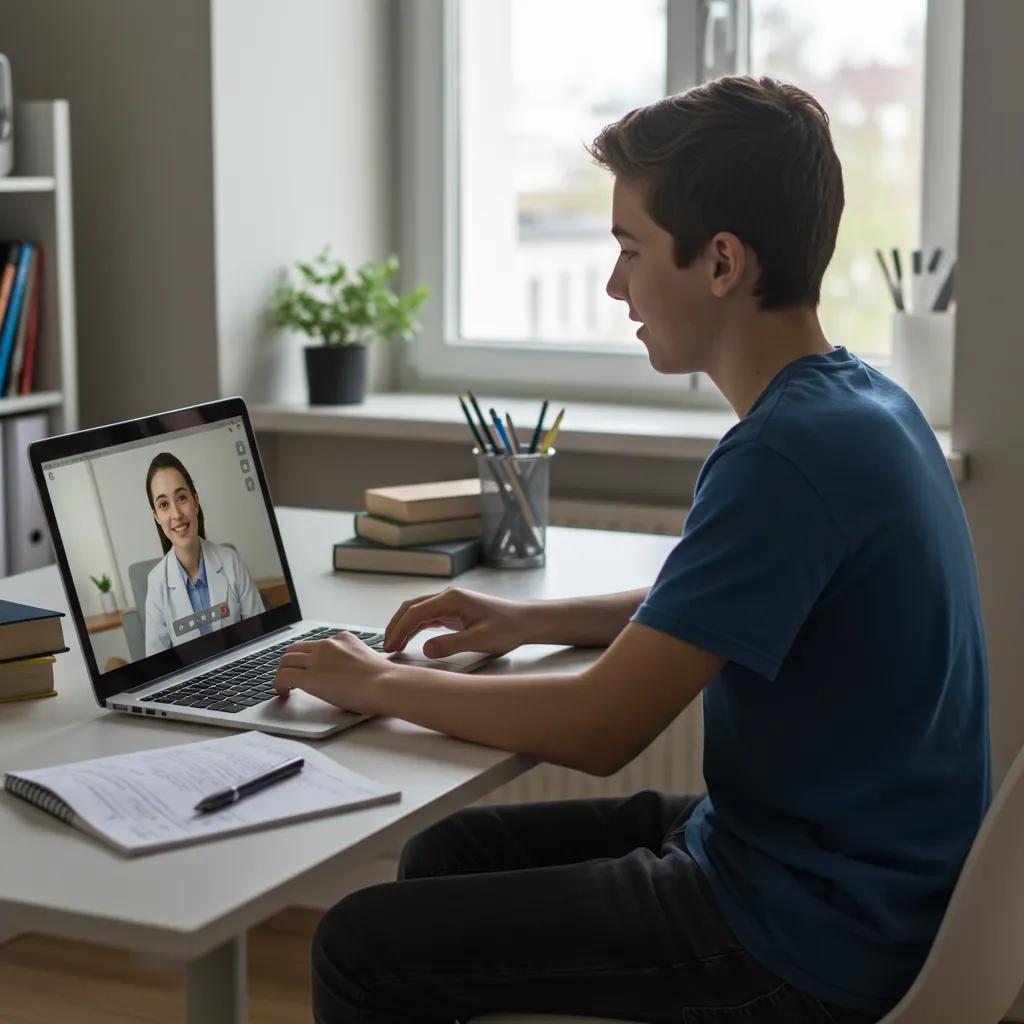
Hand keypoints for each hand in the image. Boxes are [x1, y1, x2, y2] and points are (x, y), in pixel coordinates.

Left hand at [274, 631, 392, 713]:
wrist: (385, 684)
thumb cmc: (384, 680)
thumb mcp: (366, 660)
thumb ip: (351, 662)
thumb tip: (346, 677)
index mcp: (343, 639)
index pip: (316, 644)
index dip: (308, 657)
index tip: (308, 667)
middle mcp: (327, 645)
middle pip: (295, 648)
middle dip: (290, 662)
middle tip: (290, 676)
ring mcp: (317, 659)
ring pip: (286, 660)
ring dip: (282, 673)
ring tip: (284, 687)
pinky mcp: (310, 677)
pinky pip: (283, 676)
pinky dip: (278, 685)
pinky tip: (283, 694)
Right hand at [382, 586, 531, 658]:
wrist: (524, 621)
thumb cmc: (507, 628)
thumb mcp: (480, 640)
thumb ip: (452, 644)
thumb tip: (425, 649)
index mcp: (452, 599)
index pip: (415, 612)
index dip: (399, 629)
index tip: (390, 646)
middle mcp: (448, 597)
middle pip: (411, 607)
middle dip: (396, 626)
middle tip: (386, 648)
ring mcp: (450, 603)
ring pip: (417, 611)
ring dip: (404, 626)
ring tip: (394, 646)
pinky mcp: (453, 611)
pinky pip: (427, 617)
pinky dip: (415, 627)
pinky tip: (409, 640)